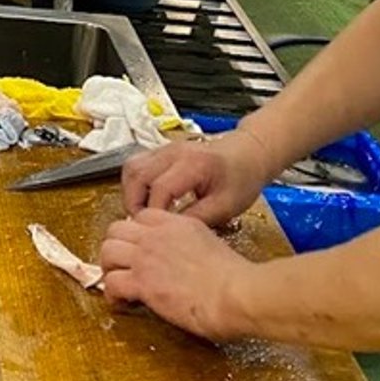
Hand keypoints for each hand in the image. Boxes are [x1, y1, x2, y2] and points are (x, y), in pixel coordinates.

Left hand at [98, 209, 251, 341]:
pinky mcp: (142, 282)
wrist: (238, 294)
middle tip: (122, 266)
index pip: (142, 217)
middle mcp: (158, 235)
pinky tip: (123, 303)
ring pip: (107, 252)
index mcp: (179, 224)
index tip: (139, 250)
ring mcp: (147, 257)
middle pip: (116, 230)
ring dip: (109, 269)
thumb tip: (186, 262)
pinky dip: (112, 295)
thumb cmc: (237, 279)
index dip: (135, 234)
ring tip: (119, 284)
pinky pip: (111, 283)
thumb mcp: (212, 247)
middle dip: (115, 248)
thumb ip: (192, 247)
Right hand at [122, 131, 275, 225]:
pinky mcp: (161, 151)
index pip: (160, 188)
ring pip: (131, 168)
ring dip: (131, 193)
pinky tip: (146, 200)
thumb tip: (167, 232)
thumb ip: (195, 219)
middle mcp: (174, 152)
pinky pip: (137, 166)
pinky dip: (135, 185)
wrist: (248, 154)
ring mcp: (165, 149)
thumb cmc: (240, 180)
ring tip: (142, 213)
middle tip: (142, 224)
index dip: (154, 213)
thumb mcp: (225, 207)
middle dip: (134, 203)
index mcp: (194, 164)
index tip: (155, 231)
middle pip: (137, 174)